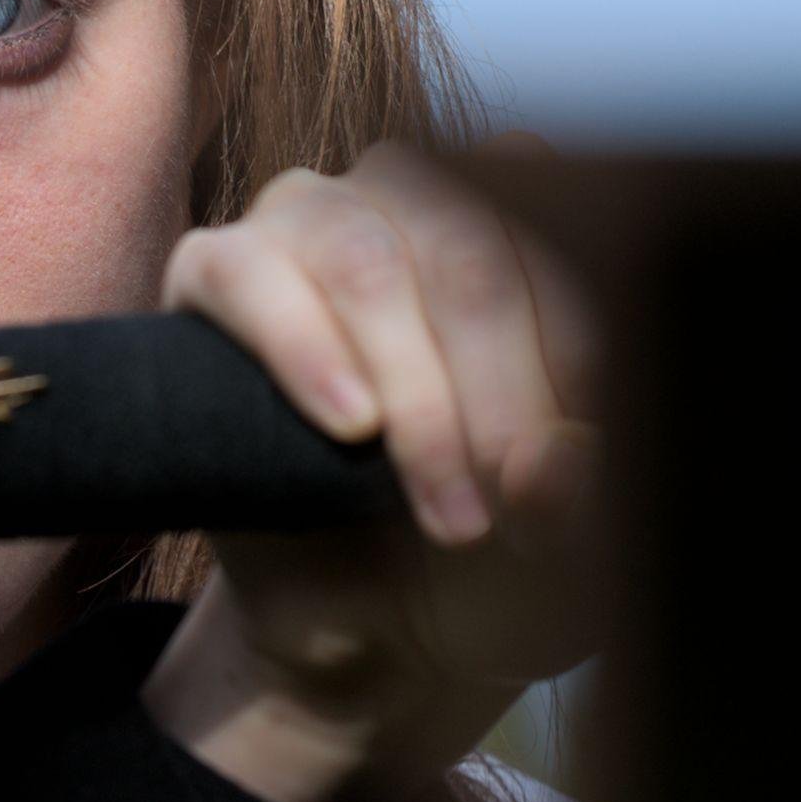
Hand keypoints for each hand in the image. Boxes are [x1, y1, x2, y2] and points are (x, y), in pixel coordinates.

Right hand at [143, 146, 598, 801]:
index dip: (578, 354)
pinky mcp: (217, 266)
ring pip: (368, 266)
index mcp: (527, 214)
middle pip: (470, 257)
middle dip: (497, 393)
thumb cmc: (489, 539)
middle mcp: (419, 191)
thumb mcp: (560, 530)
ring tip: (445, 509)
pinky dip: (303, 352)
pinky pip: (250, 278)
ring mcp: (313, 217)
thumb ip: (574, 492)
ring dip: (414, 398)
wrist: (368, 610)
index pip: (565, 241)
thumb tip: (559, 455)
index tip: (582, 460)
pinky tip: (350, 425)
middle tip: (506, 507)